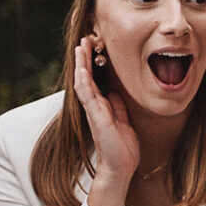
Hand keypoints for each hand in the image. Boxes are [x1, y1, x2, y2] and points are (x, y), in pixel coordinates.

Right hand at [68, 34, 140, 183]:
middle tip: (85, 39)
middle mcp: (95, 106)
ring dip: (81, 64)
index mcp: (102, 106)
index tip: (94, 46)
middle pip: (86, 77)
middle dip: (85, 58)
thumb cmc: (122, 147)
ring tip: (81, 46)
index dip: (93, 63)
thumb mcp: (124, 120)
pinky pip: (87, 96)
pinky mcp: (96, 117)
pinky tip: (82, 69)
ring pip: (83, 82)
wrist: (121, 167)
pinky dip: (84, 81)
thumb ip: (117, 106)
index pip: (94, 79)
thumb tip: (115, 92)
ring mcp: (93, 111)